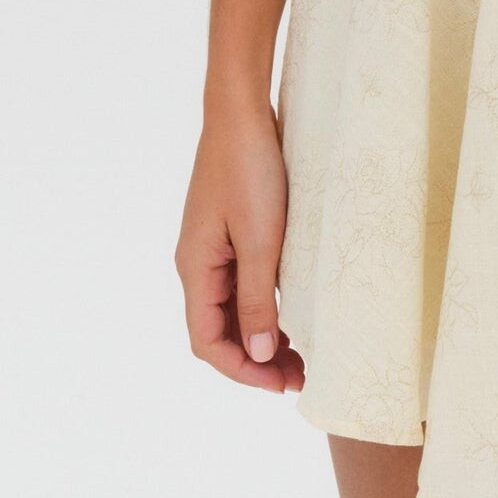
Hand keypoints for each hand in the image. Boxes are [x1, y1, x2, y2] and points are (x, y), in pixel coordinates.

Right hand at [174, 100, 304, 392]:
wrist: (242, 113)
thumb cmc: (249, 171)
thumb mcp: (260, 239)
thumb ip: (258, 299)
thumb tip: (259, 353)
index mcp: (196, 268)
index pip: (208, 342)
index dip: (242, 370)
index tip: (280, 384)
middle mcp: (198, 263)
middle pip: (220, 330)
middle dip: (256, 360)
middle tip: (301, 378)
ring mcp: (214, 247)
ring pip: (233, 309)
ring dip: (263, 336)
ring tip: (302, 357)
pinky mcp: (232, 231)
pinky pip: (244, 283)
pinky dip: (266, 306)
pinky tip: (294, 315)